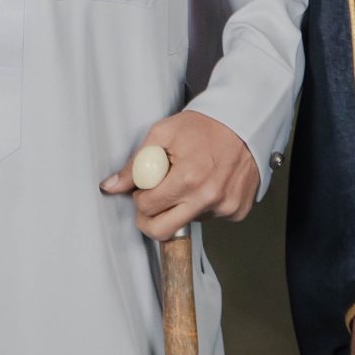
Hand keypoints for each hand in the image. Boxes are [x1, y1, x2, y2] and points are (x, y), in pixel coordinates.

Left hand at [98, 110, 259, 238]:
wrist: (243, 123)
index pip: (147, 208)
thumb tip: (111, 186)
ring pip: (187, 223)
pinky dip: (202, 205)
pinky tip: (207, 183)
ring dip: (180, 207)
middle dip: (150, 219)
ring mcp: (225, 207)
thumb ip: (135, 163)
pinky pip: (210, 218)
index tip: (145, 186)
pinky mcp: (237, 210)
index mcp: (188, 178)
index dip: (139, 197)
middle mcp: (208, 197)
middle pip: (163, 232)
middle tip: (151, 201)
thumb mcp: (162, 134)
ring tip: (189, 179)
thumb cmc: (204, 125)